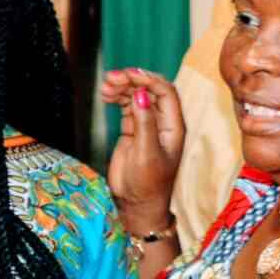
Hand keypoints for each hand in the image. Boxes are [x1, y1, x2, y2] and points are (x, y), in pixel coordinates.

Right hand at [102, 67, 185, 232]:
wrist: (136, 203)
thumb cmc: (148, 183)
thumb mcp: (146, 152)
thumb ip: (144, 122)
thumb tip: (140, 94)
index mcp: (173, 126)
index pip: (165, 93)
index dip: (148, 80)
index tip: (129, 75)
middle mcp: (162, 122)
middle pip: (151, 91)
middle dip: (133, 80)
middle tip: (113, 77)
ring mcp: (147, 125)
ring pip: (137, 96)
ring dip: (122, 87)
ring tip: (105, 85)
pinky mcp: (132, 130)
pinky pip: (126, 106)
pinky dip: (117, 98)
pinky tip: (106, 95)